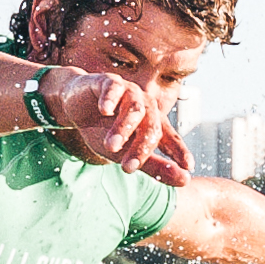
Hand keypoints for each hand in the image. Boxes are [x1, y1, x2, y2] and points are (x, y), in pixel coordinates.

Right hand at [45, 69, 196, 183]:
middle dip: (140, 148)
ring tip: (111, 146)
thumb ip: (154, 167)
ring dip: (123, 128)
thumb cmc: (103, 130)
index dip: (179, 151)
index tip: (188, 166)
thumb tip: (186, 181)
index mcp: (153, 122)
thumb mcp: (126, 153)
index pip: (170, 137)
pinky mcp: (108, 82)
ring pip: (134, 109)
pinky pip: (113, 88)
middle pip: (152, 126)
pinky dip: (110, 99)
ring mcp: (128, 92)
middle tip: (127, 168)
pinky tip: (104, 110)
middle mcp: (145, 106)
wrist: (76, 105)